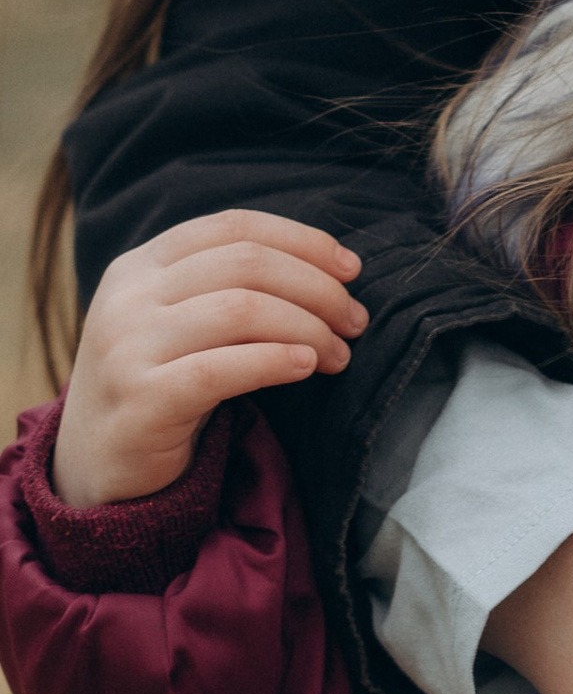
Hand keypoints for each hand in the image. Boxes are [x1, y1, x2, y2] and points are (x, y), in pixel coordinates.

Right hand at [55, 210, 367, 507]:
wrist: (95, 465)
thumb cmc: (159, 385)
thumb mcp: (180, 321)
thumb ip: (230, 287)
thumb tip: (333, 270)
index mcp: (139, 266)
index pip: (234, 227)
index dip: (302, 240)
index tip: (351, 268)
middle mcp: (128, 297)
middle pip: (247, 263)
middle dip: (317, 288)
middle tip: (355, 321)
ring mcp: (128, 346)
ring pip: (243, 309)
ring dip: (309, 328)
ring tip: (339, 354)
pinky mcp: (140, 399)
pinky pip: (224, 368)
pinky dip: (277, 361)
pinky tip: (307, 366)